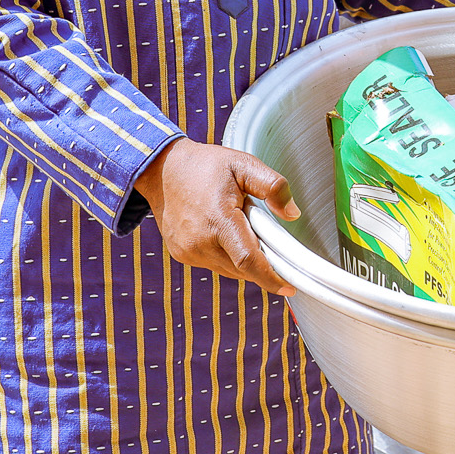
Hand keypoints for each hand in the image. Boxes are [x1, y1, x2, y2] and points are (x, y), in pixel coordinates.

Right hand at [134, 139, 299, 294]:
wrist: (162, 170)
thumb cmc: (204, 166)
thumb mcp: (243, 164)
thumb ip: (272, 186)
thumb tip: (292, 213)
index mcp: (219, 219)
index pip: (248, 260)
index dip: (271, 278)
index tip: (289, 289)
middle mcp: (201, 242)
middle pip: (243, 268)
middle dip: (262, 262)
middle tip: (266, 237)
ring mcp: (189, 251)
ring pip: (230, 270)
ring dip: (244, 259)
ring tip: (241, 227)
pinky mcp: (182, 255)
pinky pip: (214, 265)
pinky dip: (227, 256)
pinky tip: (225, 233)